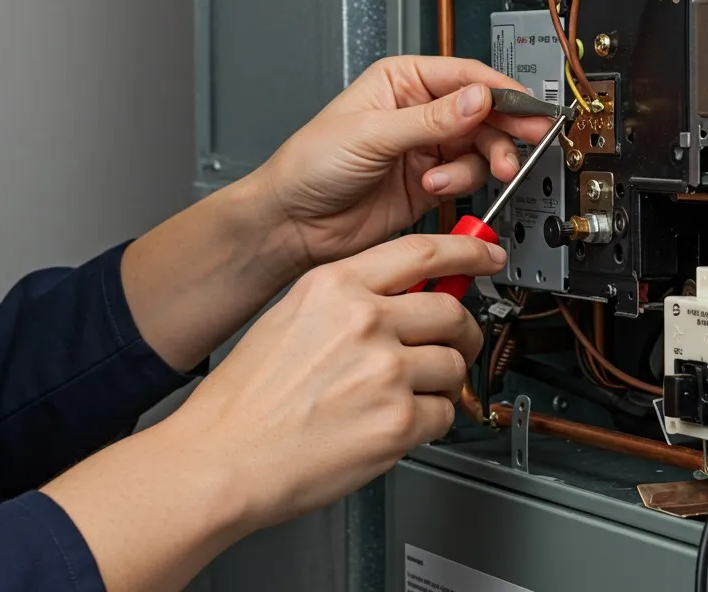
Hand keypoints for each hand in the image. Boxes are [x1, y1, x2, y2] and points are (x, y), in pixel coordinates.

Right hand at [166, 233, 501, 527]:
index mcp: (334, 286)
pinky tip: (394, 425)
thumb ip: (349, 301)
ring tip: (408, 395)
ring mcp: (385, 370)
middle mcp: (364, 320)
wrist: (222, 457)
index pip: (423, 252)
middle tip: (456, 343)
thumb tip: (403, 296)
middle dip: (463, 331)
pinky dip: (429, 423)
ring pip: (453, 365)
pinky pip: (443, 413)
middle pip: (452, 311)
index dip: (467, 253)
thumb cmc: (245, 399)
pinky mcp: (398, 421)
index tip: (485, 256)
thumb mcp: (289, 318)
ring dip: (442, 383)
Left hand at [260, 55, 553, 267]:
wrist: (295, 223)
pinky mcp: (431, 182)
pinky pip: (467, 177)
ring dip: (480, 162)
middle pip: (483, 112)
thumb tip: (478, 99)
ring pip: (481, 147)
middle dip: (504, 128)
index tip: (527, 106)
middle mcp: (420, 112)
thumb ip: (432, 120)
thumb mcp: (373, 134)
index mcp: (402, 81)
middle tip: (528, 140)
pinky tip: (434, 186)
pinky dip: (460, 184)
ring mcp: (427, 148)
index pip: (466, 77)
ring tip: (461, 174)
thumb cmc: (311, 165)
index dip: (500, 91)